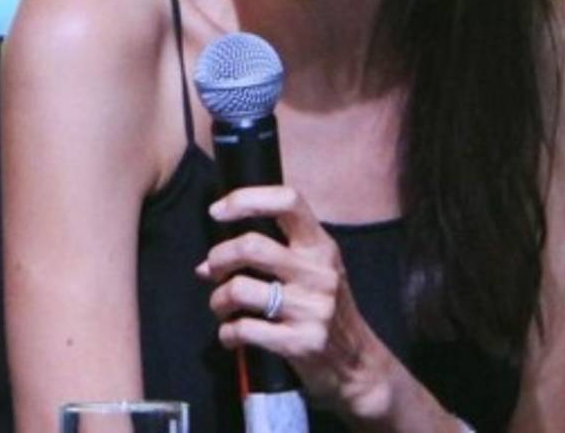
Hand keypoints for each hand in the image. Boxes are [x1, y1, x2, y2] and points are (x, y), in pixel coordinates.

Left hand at [196, 185, 391, 417]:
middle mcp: (318, 271)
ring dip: (218, 300)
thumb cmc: (325, 309)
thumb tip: (207, 264)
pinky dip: (227, 334)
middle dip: (219, 258)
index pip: (287, 201)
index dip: (246, 199)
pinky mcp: (300, 343)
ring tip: (222, 307)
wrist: (357, 364)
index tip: (217, 210)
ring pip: (239, 289)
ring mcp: (311, 308)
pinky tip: (232, 335)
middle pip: (251, 246)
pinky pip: (243, 330)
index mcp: (321, 245)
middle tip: (212, 270)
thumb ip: (271, 255)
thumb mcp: (314, 269)